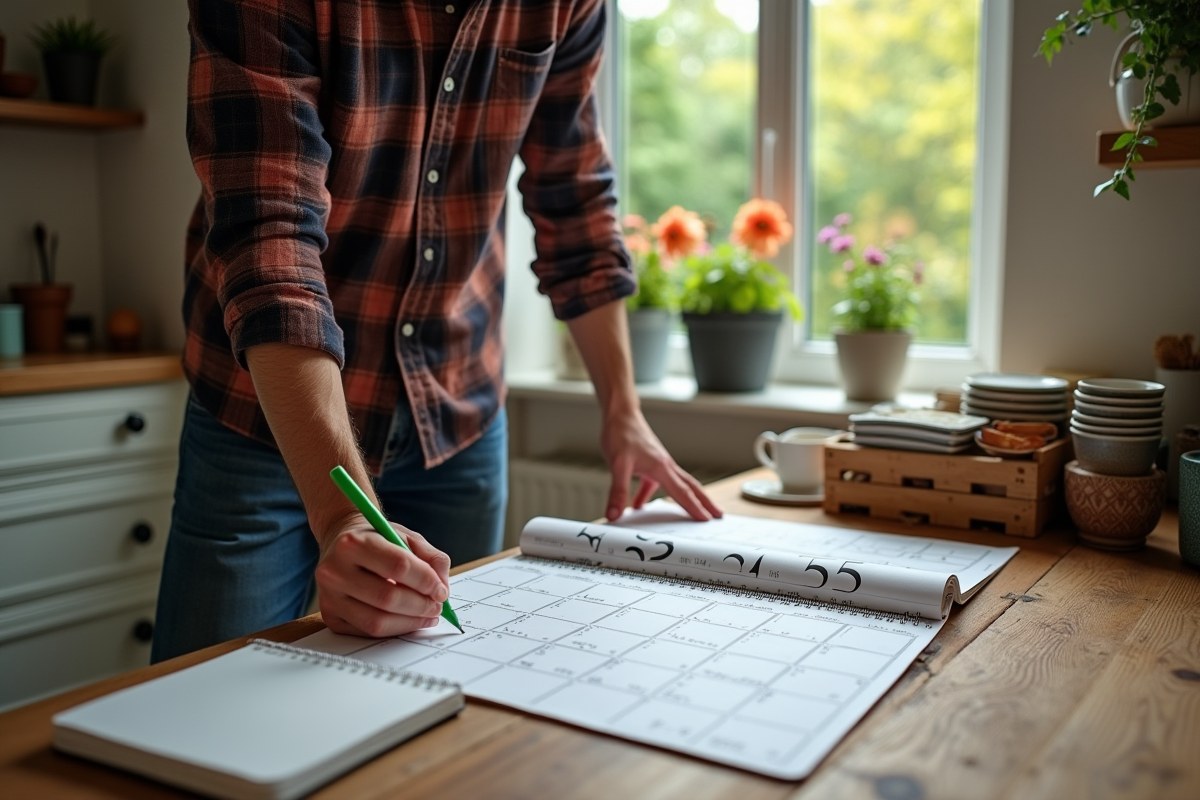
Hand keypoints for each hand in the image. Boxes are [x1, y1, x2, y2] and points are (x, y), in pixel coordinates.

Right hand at [314, 513, 452, 637]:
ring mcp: (329, 597)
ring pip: (376, 621)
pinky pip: (367, 632)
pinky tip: (407, 619)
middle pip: (387, 598)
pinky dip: (394, 629)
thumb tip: (442, 589)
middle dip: (420, 606)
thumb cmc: (377, 540)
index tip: (441, 590)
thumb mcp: (407, 537)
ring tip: (427, 615)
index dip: (426, 581)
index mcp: (353, 543)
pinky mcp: (330, 616)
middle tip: (437, 606)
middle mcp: (334, 570)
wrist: (341, 542)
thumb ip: (432, 558)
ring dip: (410, 622)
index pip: (398, 566)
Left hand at [601, 411, 722, 521]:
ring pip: (677, 484)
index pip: (683, 492)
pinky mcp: (649, 462)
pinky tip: (639, 505)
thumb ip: (618, 491)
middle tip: (719, 514)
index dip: (695, 507)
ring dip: (686, 498)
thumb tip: (615, 514)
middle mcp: (665, 465)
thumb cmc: (622, 433)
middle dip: (705, 502)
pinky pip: (654, 483)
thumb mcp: (618, 464)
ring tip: (693, 510)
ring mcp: (659, 463)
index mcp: (662, 467)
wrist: (619, 414)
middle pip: (690, 487)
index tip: (708, 519)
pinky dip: (649, 495)